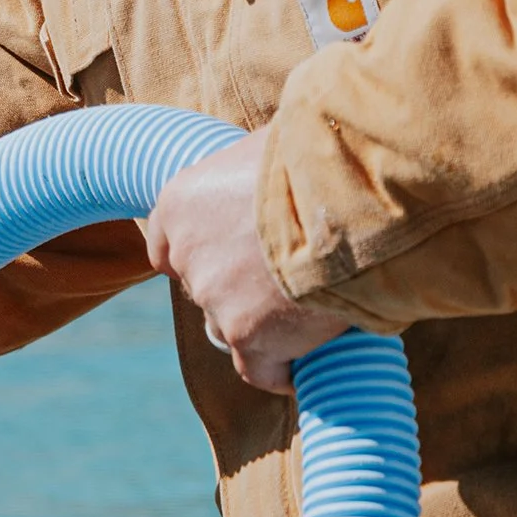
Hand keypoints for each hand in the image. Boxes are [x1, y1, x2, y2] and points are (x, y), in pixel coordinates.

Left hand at [141, 131, 349, 392]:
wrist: (348, 197)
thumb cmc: (320, 157)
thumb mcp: (273, 146)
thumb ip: (261, 169)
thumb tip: (286, 159)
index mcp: (180, 202)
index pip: (168, 243)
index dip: (204, 251)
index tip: (233, 254)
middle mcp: (187, 253)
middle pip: (206, 284)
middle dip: (240, 284)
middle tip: (289, 277)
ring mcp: (214, 298)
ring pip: (231, 325)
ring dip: (265, 323)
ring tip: (311, 312)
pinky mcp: (248, 335)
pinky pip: (259, 368)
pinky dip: (281, 370)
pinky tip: (305, 364)